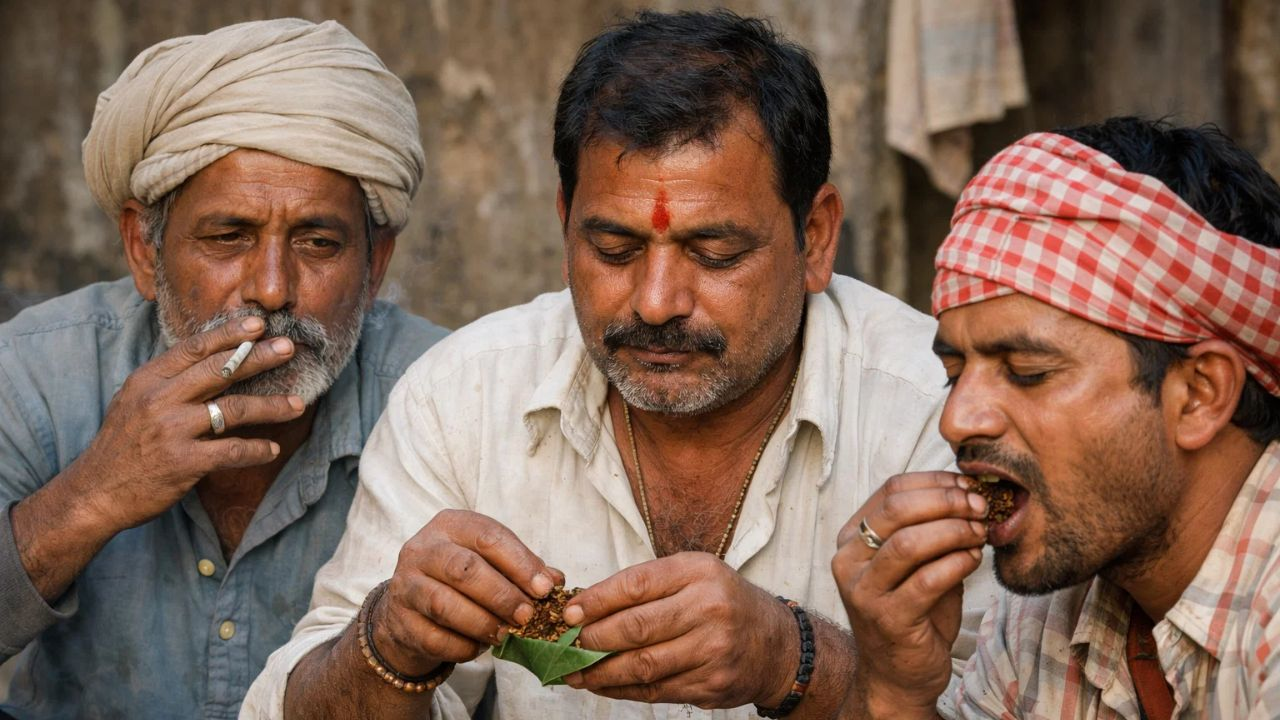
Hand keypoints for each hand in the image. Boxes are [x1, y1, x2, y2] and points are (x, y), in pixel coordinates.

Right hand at [73, 315, 303, 530]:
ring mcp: (171, 431)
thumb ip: (170, 380)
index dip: (229, 334)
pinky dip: (256, 450)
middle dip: (258, 357)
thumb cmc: (123, 444)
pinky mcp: (183, 462)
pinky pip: (231, 451)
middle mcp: (160, 400)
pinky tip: (273, 449)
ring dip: (271, 406)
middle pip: (220, 371)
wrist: (95, 492)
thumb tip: (212, 357)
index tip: (258, 325)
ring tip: (298, 404)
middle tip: (288, 348)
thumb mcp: (135, 400)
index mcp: (148, 379)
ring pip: (233, 409)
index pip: (195, 348)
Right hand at [371, 510, 564, 675]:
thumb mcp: (490, 562)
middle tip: (528, 615)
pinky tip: (481, 647)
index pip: (488, 536)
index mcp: (450, 525)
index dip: (521, 563)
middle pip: (464, 569)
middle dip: (502, 595)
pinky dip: (463, 646)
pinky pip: (434, 638)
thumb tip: (555, 580)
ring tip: (507, 633)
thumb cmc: (461, 579)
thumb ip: (522, 568)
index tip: (545, 588)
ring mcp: (405, 585)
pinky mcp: (399, 621)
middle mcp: (422, 549)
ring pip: (445, 605)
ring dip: (484, 623)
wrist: (412, 608)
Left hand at [559, 552, 795, 709]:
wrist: (777, 645)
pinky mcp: (712, 684)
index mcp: (699, 573)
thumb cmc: (724, 603)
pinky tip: (603, 685)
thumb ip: (648, 586)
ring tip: (574, 671)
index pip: (636, 585)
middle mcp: (709, 609)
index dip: (596, 601)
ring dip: (601, 672)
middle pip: (636, 628)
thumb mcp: (695, 576)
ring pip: (642, 665)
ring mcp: (713, 650)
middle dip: (593, 639)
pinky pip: (656, 690)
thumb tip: (586, 606)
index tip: (570, 613)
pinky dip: (623, 690)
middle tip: (566, 645)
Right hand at [831, 472, 986, 717]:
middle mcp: (848, 562)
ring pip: (909, 543)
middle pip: (896, 510)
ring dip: (954, 531)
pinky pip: (927, 581)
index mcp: (852, 539)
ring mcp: (864, 592)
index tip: (969, 485)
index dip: (935, 482)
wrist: (898, 675)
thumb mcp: (915, 564)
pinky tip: (974, 559)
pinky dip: (957, 563)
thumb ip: (932, 530)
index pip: (890, 490)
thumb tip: (971, 493)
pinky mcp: (887, 619)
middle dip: (946, 502)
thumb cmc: (913, 613)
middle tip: (979, 507)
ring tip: (980, 533)